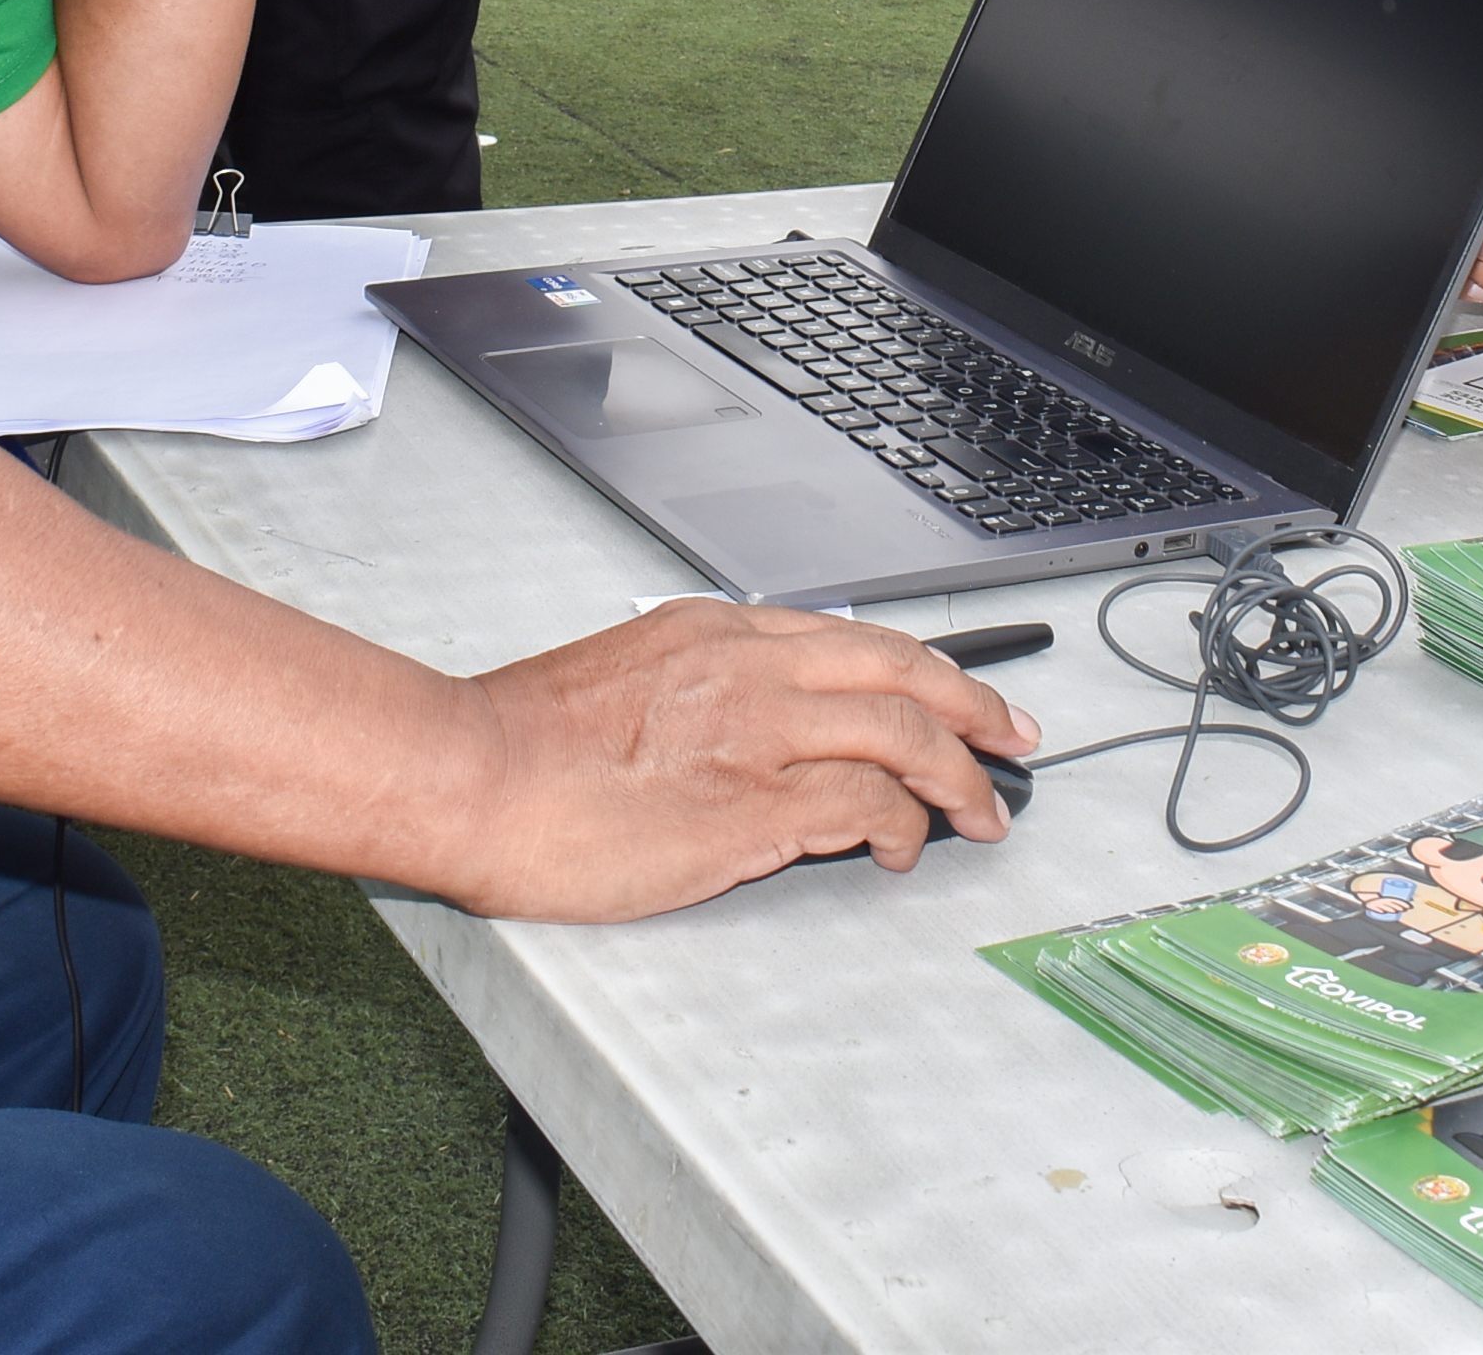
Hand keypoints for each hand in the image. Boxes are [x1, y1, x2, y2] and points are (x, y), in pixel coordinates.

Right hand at [443, 599, 1039, 917]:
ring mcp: (757, 735)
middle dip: (977, 709)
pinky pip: (866, 806)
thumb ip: (703, 685)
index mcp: (720, 633)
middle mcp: (751, 669)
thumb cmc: (525, 743)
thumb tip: (755, 725)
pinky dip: (902, 826)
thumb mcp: (632, 675)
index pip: (857, 639)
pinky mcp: (752, 809)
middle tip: (1014, 742)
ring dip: (957, 778)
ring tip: (978, 813)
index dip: (929, 667)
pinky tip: (901, 848)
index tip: (967, 694)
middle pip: (905, 672)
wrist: (469, 775)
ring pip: (903, 735)